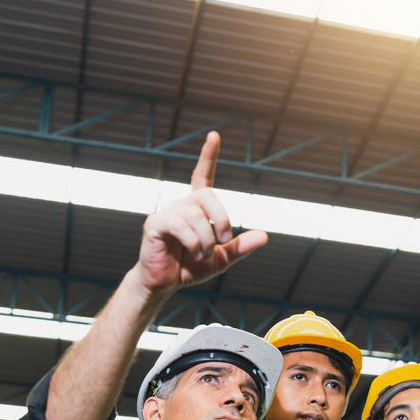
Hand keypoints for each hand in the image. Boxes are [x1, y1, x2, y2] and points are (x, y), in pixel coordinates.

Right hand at [134, 131, 267, 295]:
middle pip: (208, 195)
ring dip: (206, 239)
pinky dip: (192, 241)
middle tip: (224, 240)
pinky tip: (192, 252)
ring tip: (202, 254)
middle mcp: (181, 205)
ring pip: (196, 215)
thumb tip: (264, 237)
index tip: (214, 135)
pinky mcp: (155, 224)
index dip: (208, 156)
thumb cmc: (188, 268)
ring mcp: (167, 213)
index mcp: (196, 209)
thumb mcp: (220, 259)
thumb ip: (239, 247)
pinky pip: (179, 225)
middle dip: (222, 218)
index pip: (203, 176)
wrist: (164, 284)